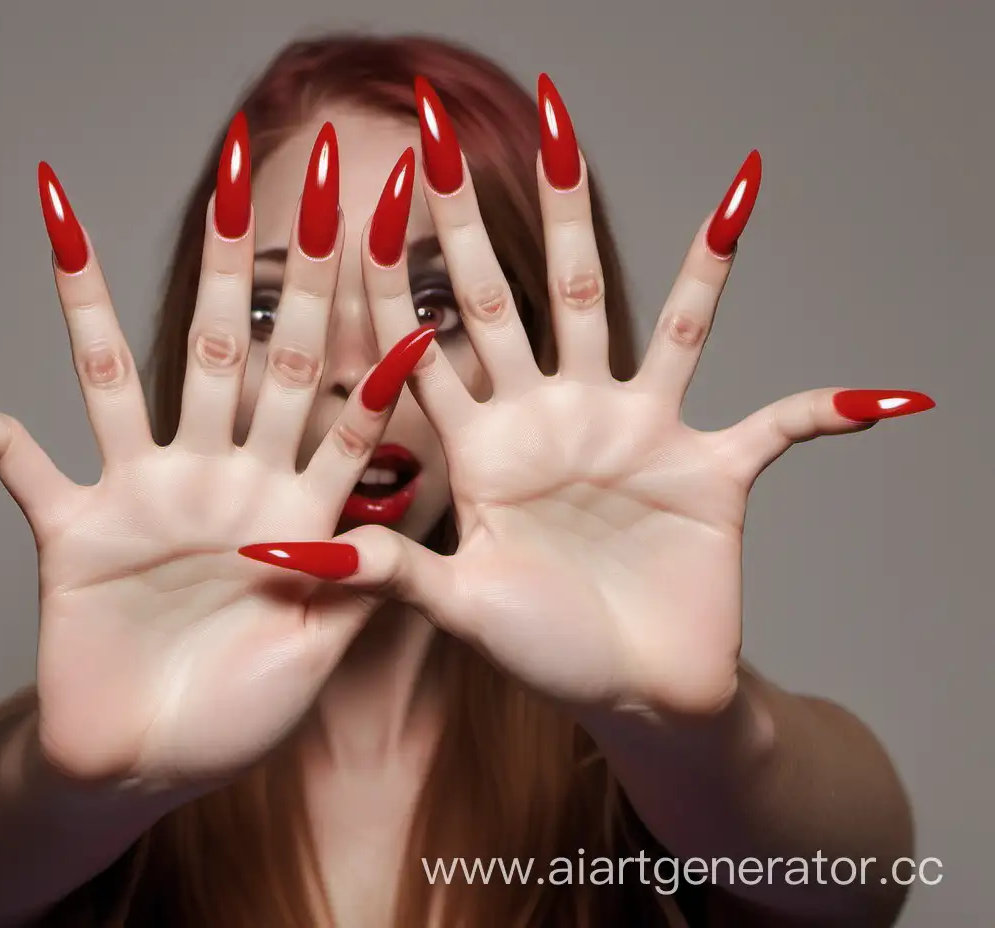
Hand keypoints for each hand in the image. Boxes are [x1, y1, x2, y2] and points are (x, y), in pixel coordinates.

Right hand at [0, 136, 431, 784]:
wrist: (154, 763)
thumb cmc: (242, 711)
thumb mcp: (322, 648)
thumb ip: (368, 580)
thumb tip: (417, 507)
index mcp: (292, 504)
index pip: (339, 399)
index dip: (370, 331)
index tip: (395, 255)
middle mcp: (218, 479)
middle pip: (234, 355)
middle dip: (250, 269)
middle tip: (263, 174)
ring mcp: (142, 496)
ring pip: (116, 379)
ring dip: (87, 301)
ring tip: (61, 217)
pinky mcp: (71, 530)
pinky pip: (9, 464)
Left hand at [240, 78, 933, 718]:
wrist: (630, 693)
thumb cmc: (542, 650)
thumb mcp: (459, 607)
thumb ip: (386, 569)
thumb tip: (281, 549)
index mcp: (487, 445)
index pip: (432, 342)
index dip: (397, 277)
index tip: (365, 200)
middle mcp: (560, 416)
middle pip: (533, 295)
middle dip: (509, 214)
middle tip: (485, 121)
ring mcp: (639, 432)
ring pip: (660, 320)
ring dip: (699, 258)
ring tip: (737, 183)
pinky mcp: (713, 471)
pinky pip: (781, 427)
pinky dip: (826, 413)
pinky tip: (880, 395)